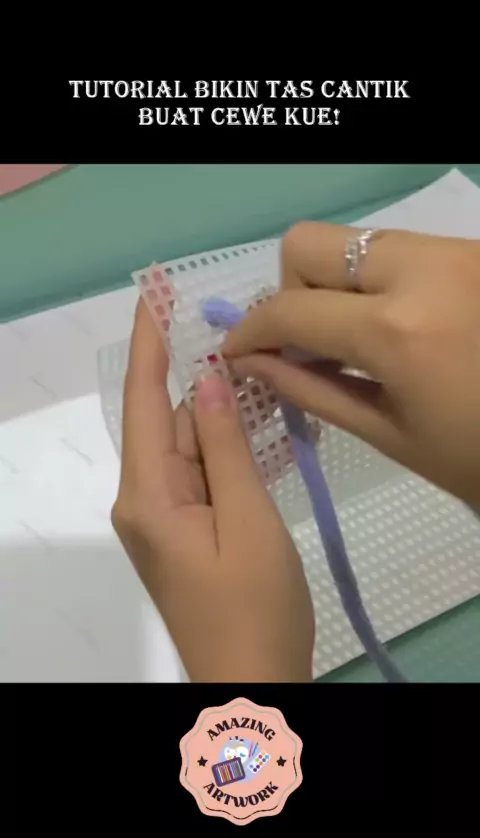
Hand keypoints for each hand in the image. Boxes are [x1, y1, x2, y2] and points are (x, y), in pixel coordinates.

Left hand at [111, 301, 314, 682]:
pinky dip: (232, 451)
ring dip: (229, 417)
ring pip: (192, 444)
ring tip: (274, 386)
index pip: (144, 399)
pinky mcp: (185, 528)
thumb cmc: (254, 607)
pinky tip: (266, 433)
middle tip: (259, 345)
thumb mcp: (249, 519)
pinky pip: (204, 472)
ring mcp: (164, 515)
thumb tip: (211, 377)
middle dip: (210, 381)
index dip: (149, 340)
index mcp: (148, 494)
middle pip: (174, 420)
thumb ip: (226, 446)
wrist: (251, 684)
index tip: (155, 289)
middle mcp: (145, 497)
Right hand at [222, 222, 479, 508]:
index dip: (250, 332)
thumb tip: (250, 363)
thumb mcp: (391, 435)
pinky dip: (380, 282)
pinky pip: (402, 249)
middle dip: (292, 291)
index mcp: (397, 331)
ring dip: (338, 284)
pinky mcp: (475, 251)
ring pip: (358, 240)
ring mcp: (456, 252)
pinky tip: (400, 329)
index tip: (237, 353)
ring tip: (357, 340)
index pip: (290, 310)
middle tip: (310, 341)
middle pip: (311, 243)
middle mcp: (423, 270)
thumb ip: (311, 390)